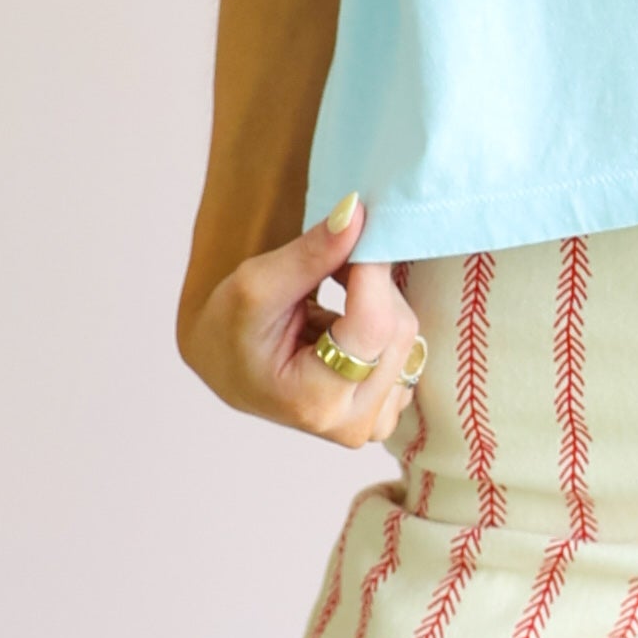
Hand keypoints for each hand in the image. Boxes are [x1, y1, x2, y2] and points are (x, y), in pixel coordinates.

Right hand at [177, 187, 426, 448]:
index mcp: (315, 402)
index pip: (374, 326)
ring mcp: (377, 420)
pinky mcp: (390, 405)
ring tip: (333, 296)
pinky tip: (348, 318)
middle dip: (371, 285)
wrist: (228, 367)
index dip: (370, 271)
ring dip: (378, 300)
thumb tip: (356, 214)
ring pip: (409, 334)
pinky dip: (384, 319)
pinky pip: (408, 346)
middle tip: (331, 266)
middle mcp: (355, 424)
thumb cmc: (230, 331)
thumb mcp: (255, 286)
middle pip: (398, 328)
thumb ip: (310, 254)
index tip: (355, 231)